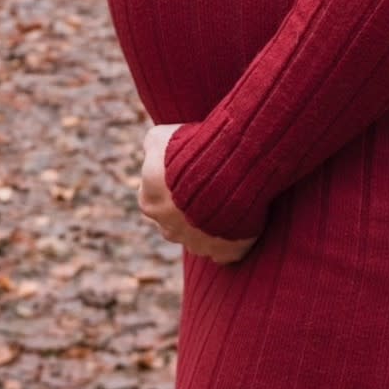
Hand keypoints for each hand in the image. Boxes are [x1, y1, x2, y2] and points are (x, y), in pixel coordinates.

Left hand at [138, 123, 257, 264]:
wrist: (230, 166)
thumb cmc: (191, 148)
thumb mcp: (160, 136)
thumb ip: (152, 146)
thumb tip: (152, 150)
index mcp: (149, 202)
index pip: (154, 196)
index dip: (170, 183)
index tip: (186, 171)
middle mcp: (168, 229)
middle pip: (175, 220)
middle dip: (188, 208)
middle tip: (209, 184)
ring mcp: (197, 244)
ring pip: (199, 238)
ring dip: (209, 225)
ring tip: (227, 200)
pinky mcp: (225, 252)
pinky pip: (226, 251)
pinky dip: (231, 240)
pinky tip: (239, 220)